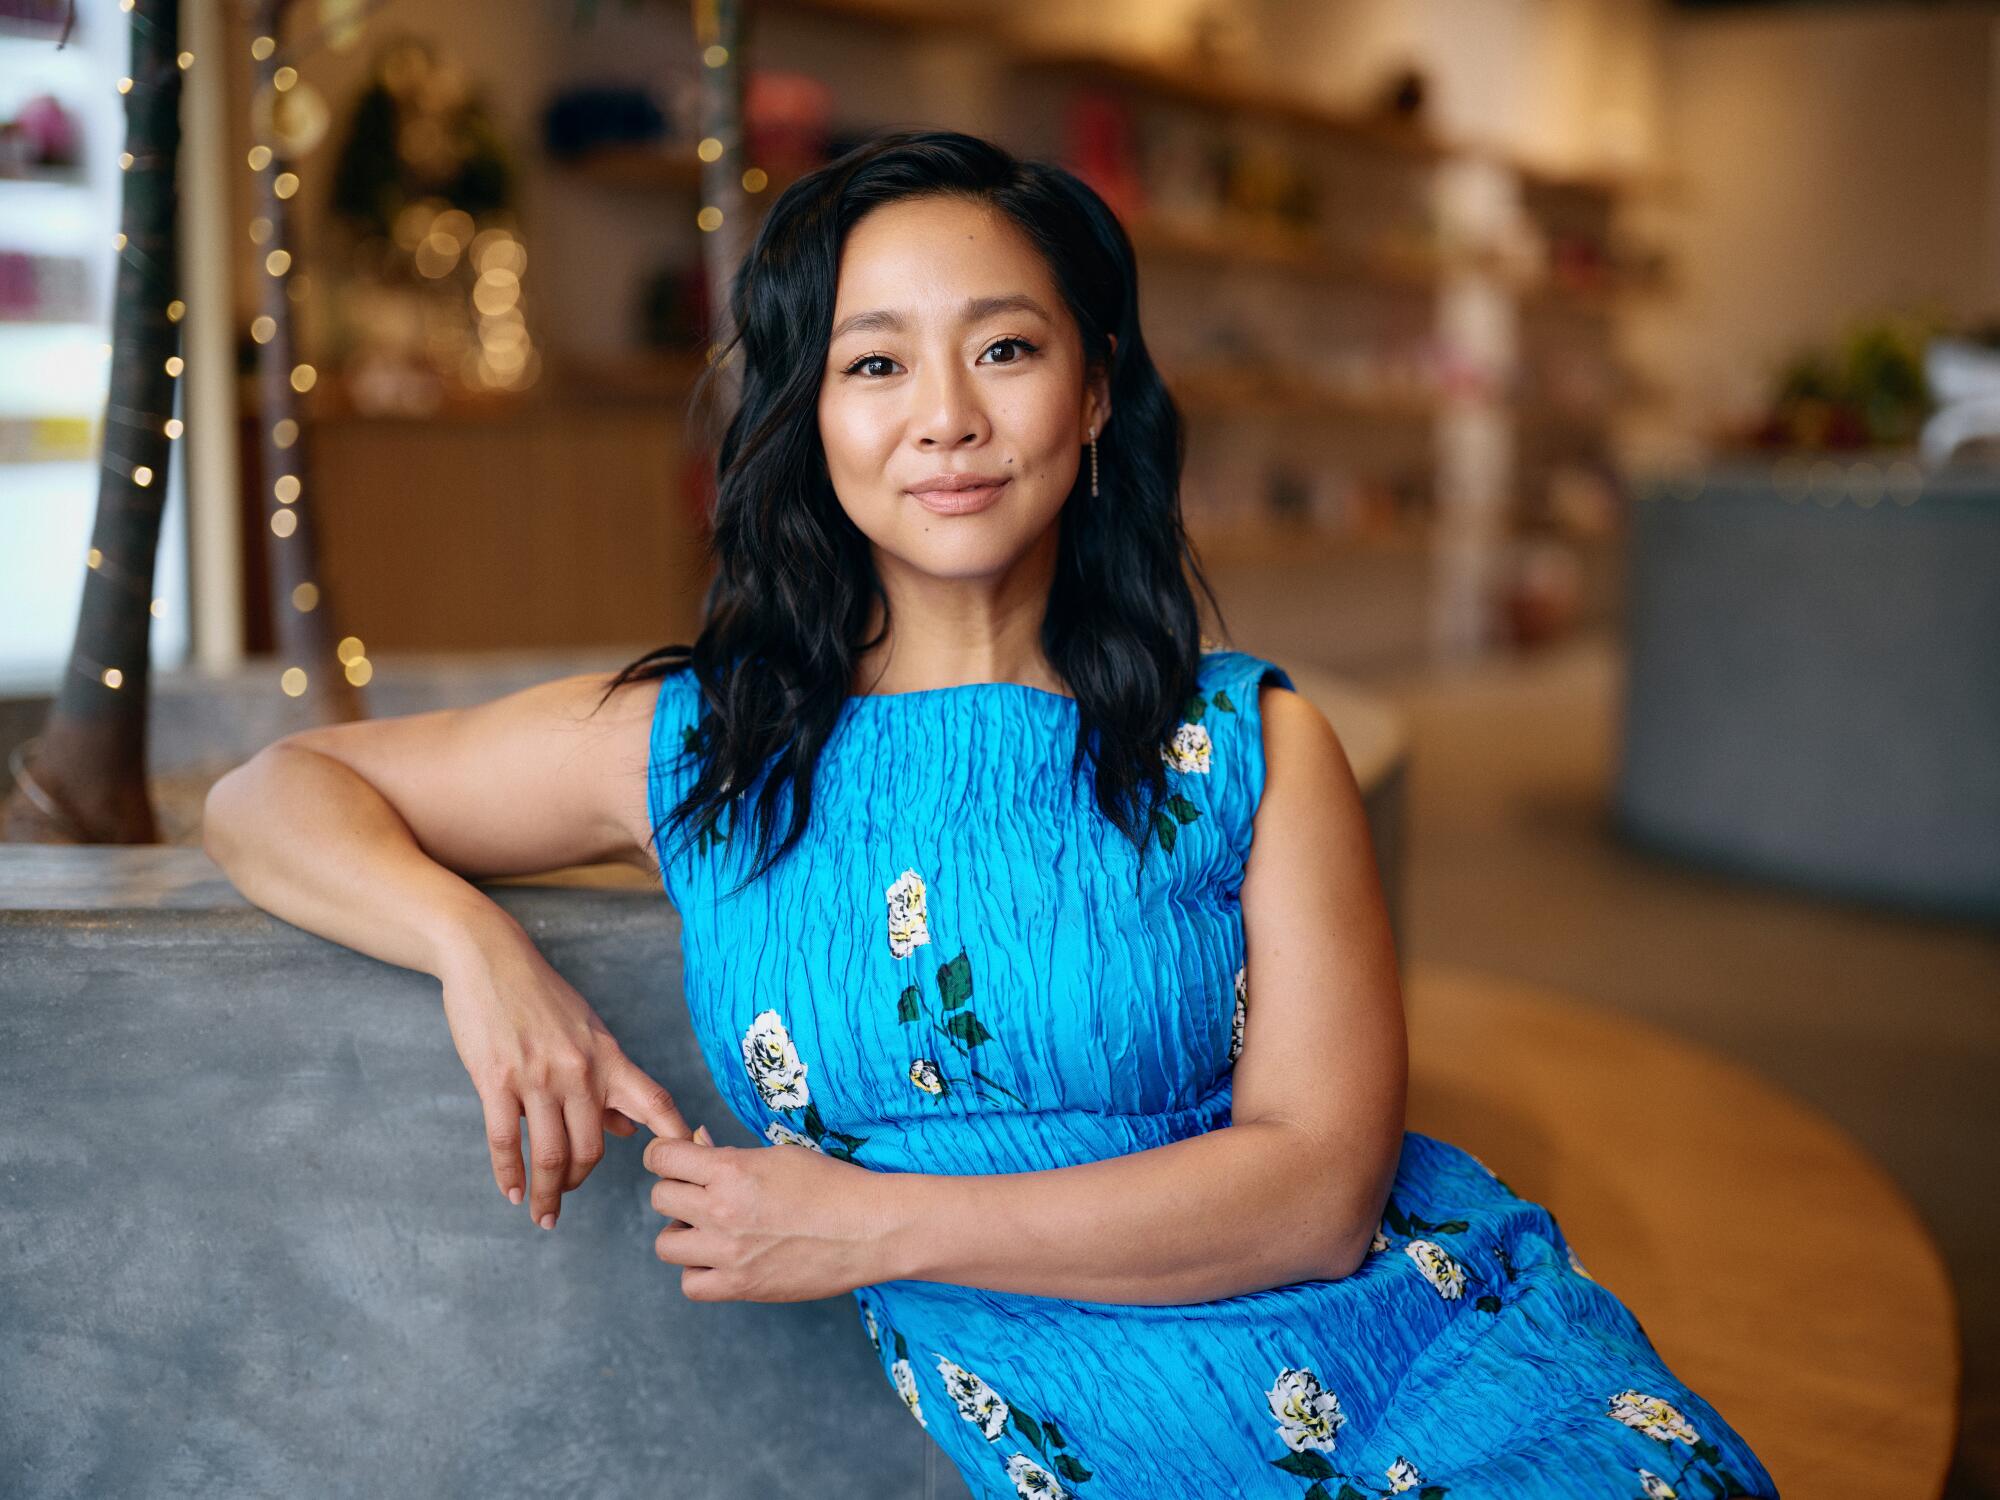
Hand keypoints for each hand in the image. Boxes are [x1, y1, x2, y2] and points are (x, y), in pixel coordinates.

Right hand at [438, 928, 692, 1229]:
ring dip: (547, 1193)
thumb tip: (630, 1129)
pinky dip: (510, 1175)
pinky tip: (512, 1192)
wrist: (490, 958)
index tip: (680, 1172)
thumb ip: (610, 1083)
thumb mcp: (588, 1032)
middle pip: (593, 1148)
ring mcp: (538, 1076)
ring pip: (551, 1154)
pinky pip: (506, 1141)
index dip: (676, 1140)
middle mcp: (581, 1070)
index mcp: (609, 1057)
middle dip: (580, 1182)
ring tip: (543, 1211)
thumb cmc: (542, 997)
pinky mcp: (497, 1080)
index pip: (656, 1104)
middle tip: (567, 1197)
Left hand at [646, 1126, 893, 1302]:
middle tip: (702, 1194)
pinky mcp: (741, 1287)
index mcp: (731, 1170)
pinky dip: (699, 1272)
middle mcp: (721, 1210)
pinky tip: (721, 1260)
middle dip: (677, 1191)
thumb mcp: (779, 1155)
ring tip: (711, 1229)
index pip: (661, 1158)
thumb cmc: (831, 1185)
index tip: (676, 1160)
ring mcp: (728, 1253)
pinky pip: (690, 1285)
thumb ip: (731, 1156)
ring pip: (666, 1243)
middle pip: (660, 1198)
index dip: (665, 1156)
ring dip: (683, 1233)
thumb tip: (697, 1147)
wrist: (869, 1229)